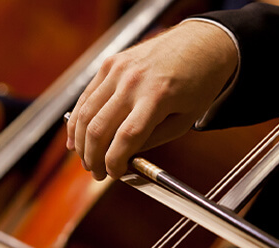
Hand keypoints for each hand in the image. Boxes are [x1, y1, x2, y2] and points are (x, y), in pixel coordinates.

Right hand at [66, 20, 237, 179]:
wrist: (202, 42)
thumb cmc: (199, 81)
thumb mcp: (185, 120)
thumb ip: (153, 139)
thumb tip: (125, 156)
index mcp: (157, 97)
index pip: (125, 138)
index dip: (114, 161)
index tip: (112, 174)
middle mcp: (133, 81)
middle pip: (98, 128)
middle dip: (93, 157)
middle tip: (95, 172)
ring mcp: (118, 69)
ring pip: (85, 113)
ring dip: (80, 141)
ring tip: (85, 158)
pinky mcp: (110, 63)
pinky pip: (87, 95)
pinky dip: (78, 118)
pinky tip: (77, 135)